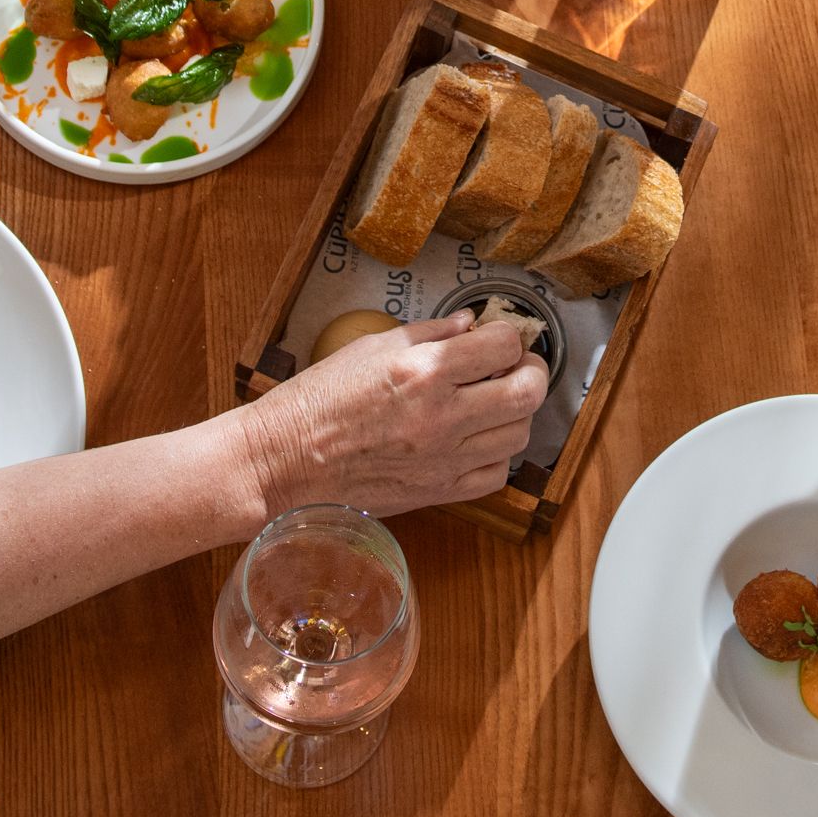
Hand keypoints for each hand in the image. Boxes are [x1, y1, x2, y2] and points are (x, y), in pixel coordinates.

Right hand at [235, 315, 552, 517]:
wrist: (286, 461)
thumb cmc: (319, 400)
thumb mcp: (371, 347)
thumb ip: (430, 333)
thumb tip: (469, 324)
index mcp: (424, 371)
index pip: (504, 345)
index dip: (509, 336)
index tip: (501, 336)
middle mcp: (442, 417)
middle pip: (526, 393)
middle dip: (530, 371)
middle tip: (516, 365)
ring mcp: (444, 459)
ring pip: (518, 435)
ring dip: (515, 412)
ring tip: (493, 400)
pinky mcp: (439, 492)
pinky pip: (496, 475)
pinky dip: (496, 453)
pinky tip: (477, 438)